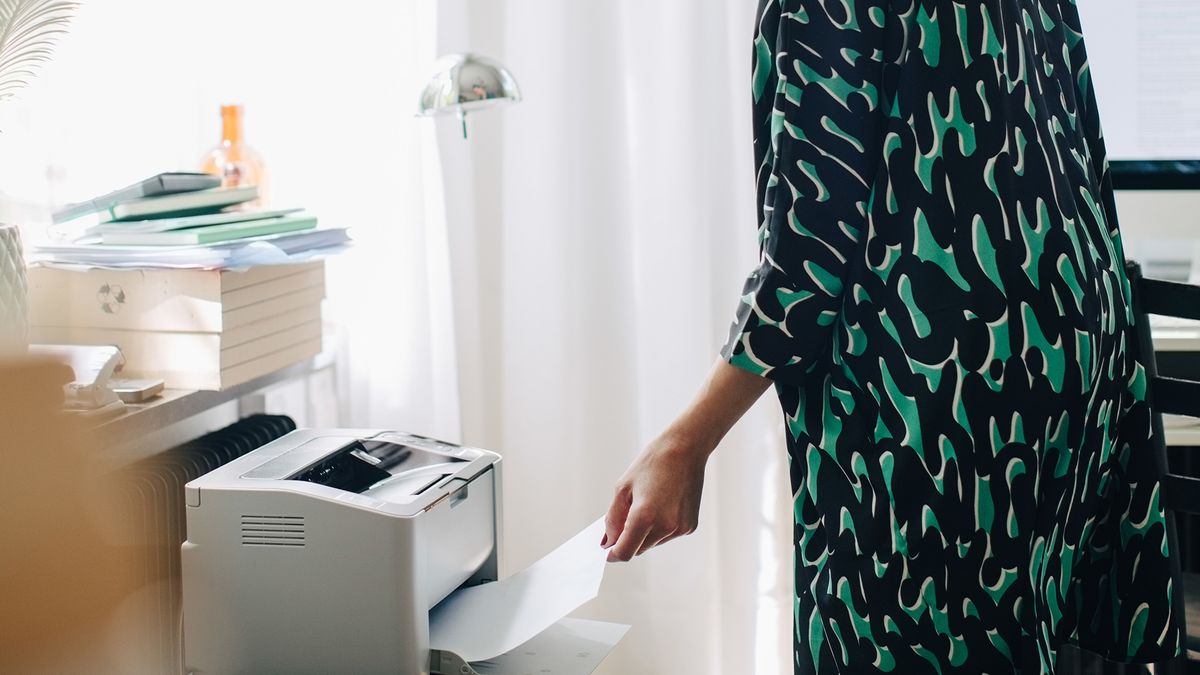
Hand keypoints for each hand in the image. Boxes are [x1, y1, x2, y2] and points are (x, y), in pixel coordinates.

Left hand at [601, 432, 708, 561]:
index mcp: (644, 516)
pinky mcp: (690, 526)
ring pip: (652, 543)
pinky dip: (659, 527)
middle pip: (638, 550)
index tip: (607, 550)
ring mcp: (679, 528)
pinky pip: (667, 536)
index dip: (613, 554)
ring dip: (644, 533)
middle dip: (628, 539)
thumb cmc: (652, 464)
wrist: (685, 449)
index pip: (625, 552)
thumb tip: (608, 542)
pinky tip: (662, 505)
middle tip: (626, 516)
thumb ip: (612, 519)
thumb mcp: (622, 488)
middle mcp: (664, 527)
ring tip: (648, 503)